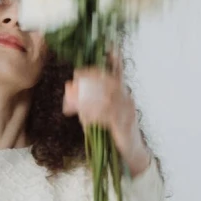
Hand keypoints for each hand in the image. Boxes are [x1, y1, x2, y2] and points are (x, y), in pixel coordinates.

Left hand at [63, 53, 151, 173]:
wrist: (130, 153)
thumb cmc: (113, 133)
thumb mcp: (97, 115)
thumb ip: (85, 103)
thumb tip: (69, 91)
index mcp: (122, 94)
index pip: (118, 73)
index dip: (114, 60)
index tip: (109, 46)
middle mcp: (127, 99)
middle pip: (110, 82)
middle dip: (93, 77)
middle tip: (77, 74)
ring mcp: (128, 111)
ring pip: (108, 98)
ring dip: (89, 99)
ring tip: (77, 103)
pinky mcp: (124, 125)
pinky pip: (109, 116)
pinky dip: (95, 115)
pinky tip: (85, 118)